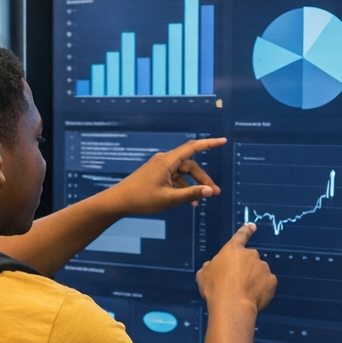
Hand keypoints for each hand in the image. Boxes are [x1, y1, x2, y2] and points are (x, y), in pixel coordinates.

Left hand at [103, 137, 225, 216]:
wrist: (118, 201)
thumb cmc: (142, 199)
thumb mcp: (169, 199)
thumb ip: (190, 194)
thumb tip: (210, 191)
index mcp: (167, 161)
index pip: (193, 148)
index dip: (209, 144)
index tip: (223, 141)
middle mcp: (164, 160)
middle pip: (190, 165)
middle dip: (203, 179)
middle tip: (214, 193)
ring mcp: (159, 167)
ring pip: (183, 173)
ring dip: (193, 185)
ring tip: (202, 200)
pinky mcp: (156, 174)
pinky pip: (174, 178)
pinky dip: (182, 187)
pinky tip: (189, 202)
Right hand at [196, 223, 275, 313]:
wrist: (232, 306)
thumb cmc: (215, 288)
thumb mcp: (203, 275)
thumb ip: (209, 267)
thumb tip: (210, 266)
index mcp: (233, 250)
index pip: (240, 236)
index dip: (246, 230)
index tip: (252, 226)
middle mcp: (251, 255)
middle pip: (250, 259)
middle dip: (245, 268)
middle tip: (236, 283)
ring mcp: (263, 267)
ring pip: (259, 272)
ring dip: (253, 279)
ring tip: (243, 293)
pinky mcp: (271, 281)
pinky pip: (267, 284)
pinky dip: (262, 289)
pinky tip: (252, 297)